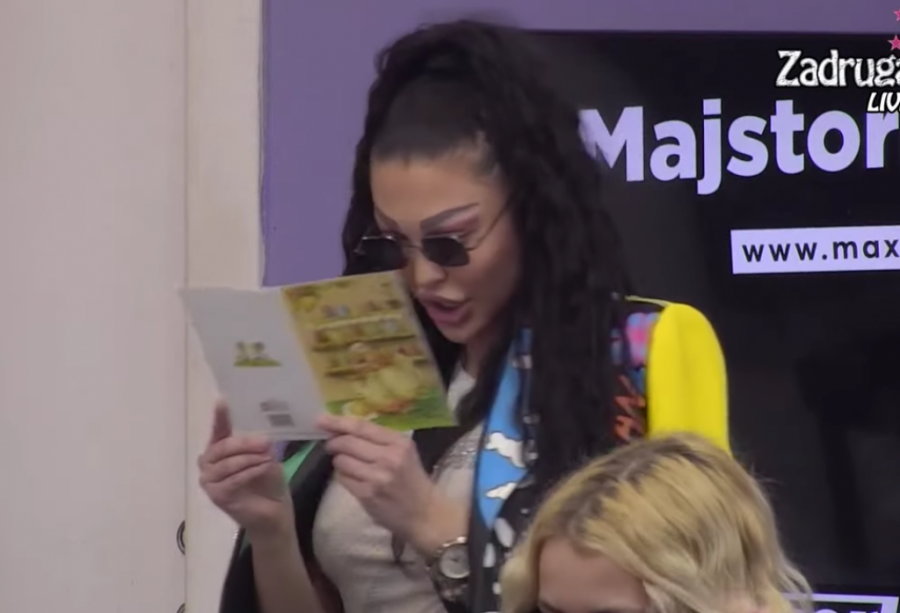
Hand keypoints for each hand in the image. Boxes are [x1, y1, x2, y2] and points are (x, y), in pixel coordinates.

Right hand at [198, 402, 292, 538]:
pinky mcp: (215, 495)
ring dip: (249, 459)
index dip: (220, 416)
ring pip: (227, 464)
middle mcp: (209, 462)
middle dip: (244, 443)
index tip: (222, 401)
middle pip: (223, 447)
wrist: (273, 510)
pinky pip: (231, 480)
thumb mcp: (266, 455)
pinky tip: (261, 468)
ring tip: (267, 458)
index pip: (218, 430)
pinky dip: (248, 473)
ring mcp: (209, 480)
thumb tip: (262, 432)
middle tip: (265, 442)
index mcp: (220, 449)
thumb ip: (259, 443)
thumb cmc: (268, 480)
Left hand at [318, 415, 466, 554]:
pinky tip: (354, 479)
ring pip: (341, 461)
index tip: (321, 419)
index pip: (362, 427)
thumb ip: (379, 440)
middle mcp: (388, 458)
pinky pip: (343, 479)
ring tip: (349, 465)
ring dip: (339, 461)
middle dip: (334, 442)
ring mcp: (377, 477)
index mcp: (399, 443)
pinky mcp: (367, 495)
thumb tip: (344, 429)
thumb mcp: (404, 452)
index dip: (338, 422)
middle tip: (330, 445)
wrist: (425, 513)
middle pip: (347, 442)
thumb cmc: (412, 480)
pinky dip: (344, 476)